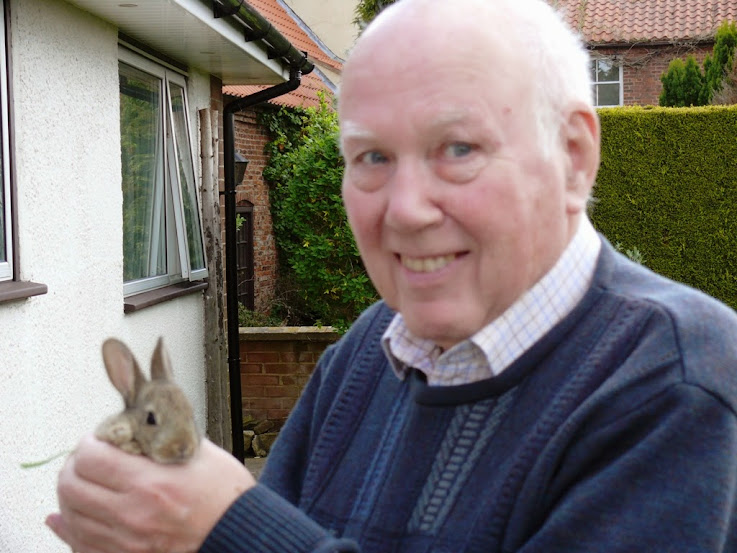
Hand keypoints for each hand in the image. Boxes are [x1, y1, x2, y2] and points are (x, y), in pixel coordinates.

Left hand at [46, 434, 255, 552]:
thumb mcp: (198, 452)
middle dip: (72, 467)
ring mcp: (127, 541)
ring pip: (72, 517)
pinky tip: (62, 518)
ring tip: (79, 482)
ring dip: (69, 495)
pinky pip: (81, 546)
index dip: (87, 444)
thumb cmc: (225, 494)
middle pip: (72, 487)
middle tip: (84, 459)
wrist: (239, 532)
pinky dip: (68, 529)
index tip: (95, 440)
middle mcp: (133, 514)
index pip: (90, 459)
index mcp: (150, 483)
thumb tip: (140, 421)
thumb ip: (164, 435)